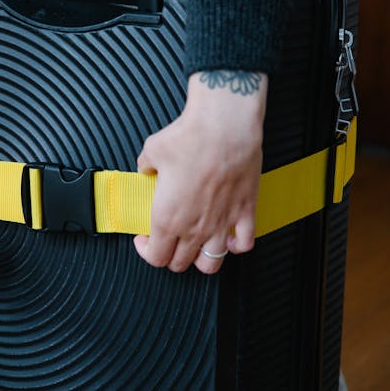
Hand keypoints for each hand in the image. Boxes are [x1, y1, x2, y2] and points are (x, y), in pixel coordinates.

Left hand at [134, 70, 266, 273]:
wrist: (224, 126)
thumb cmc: (188, 138)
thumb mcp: (151, 151)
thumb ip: (145, 166)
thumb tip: (146, 167)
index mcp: (167, 218)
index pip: (156, 256)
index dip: (147, 251)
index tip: (144, 238)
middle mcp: (194, 227)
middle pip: (180, 263)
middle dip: (169, 256)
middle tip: (166, 239)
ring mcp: (221, 223)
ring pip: (210, 264)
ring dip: (200, 259)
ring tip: (195, 245)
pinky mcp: (244, 212)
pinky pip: (244, 244)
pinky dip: (235, 246)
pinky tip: (227, 237)